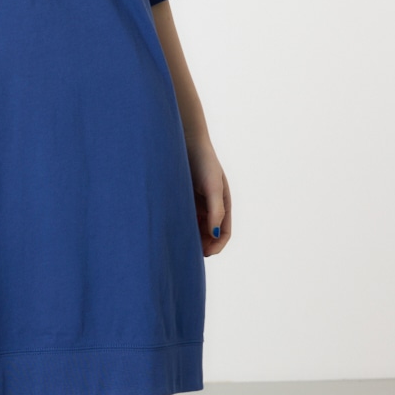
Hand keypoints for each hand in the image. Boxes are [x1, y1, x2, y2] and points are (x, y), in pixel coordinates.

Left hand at [184, 134, 230, 256]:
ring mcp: (195, 202)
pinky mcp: (181, 197)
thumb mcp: (213, 187)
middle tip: (188, 252)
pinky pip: (181, 216)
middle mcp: (210, 205)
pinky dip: (178, 225)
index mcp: (222, 204)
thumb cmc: (204, 162)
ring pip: (194, 226)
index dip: (217, 245)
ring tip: (178, 242)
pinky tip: (170, 228)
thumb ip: (216, 210)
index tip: (205, 253)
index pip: (224, 232)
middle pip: (208, 233)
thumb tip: (214, 234)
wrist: (185, 141)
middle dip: (201, 244)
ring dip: (189, 235)